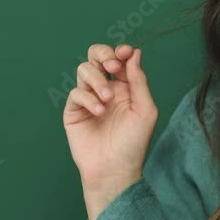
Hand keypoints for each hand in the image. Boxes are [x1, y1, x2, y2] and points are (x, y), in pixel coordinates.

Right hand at [62, 44, 158, 198]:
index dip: (120, 51)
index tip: (125, 52)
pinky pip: (75, 92)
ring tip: (107, 100)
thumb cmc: (134, 141)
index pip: (118, 58)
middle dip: (103, 54)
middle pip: (96, 56)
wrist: (115, 168)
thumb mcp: (145, 108)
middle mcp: (106, 88)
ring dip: (97, 80)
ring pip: (84, 70)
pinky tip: (99, 112)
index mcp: (125, 86)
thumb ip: (139, 80)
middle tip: (112, 66)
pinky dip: (87, 98)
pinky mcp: (74, 111)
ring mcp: (89, 98)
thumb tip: (134, 53)